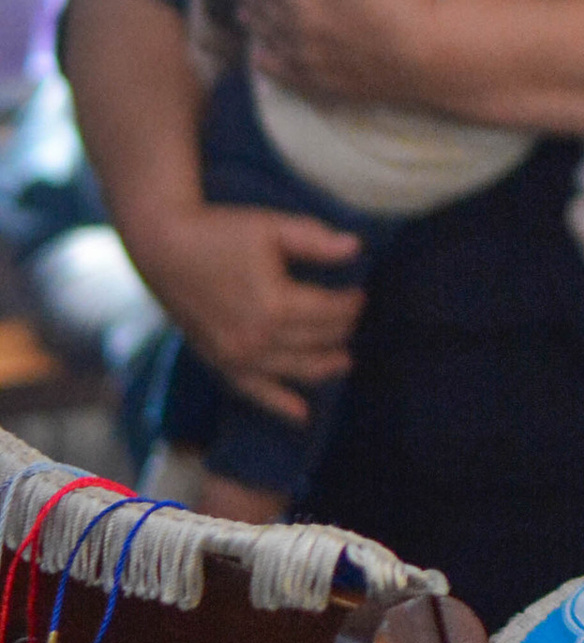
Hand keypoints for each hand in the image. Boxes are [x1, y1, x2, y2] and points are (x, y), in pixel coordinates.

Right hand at [123, 200, 361, 424]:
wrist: (164, 247)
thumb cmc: (219, 233)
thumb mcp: (272, 227)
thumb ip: (316, 241)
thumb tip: (357, 248)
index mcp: (276, 305)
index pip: (330, 312)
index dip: (351, 303)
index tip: (360, 294)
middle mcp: (258, 338)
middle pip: (317, 341)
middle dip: (341, 331)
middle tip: (353, 319)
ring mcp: (236, 356)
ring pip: (294, 370)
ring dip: (323, 367)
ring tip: (345, 362)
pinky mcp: (219, 362)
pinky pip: (254, 392)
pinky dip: (279, 405)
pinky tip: (301, 415)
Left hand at [233, 0, 444, 108]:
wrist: (425, 52)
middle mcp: (296, 28)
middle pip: (263, 5)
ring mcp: (307, 59)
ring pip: (269, 37)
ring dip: (254, 22)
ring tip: (241, 12)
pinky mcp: (322, 83)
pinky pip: (283, 74)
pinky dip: (267, 62)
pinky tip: (261, 57)